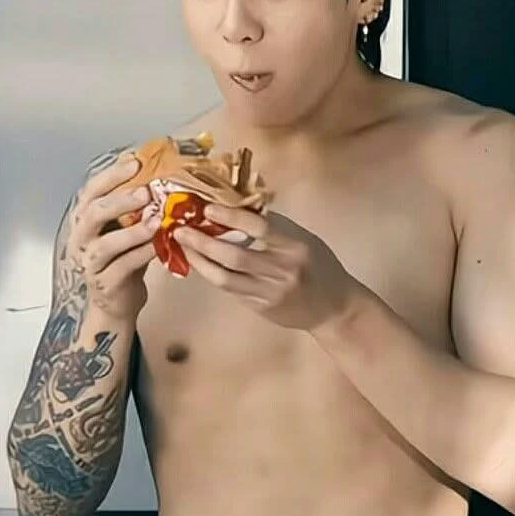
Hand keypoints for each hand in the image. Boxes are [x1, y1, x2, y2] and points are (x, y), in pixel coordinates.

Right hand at [67, 159, 161, 321]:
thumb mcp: (125, 228)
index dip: (111, 175)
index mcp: (85, 219)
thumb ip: (134, 207)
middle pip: (94, 213)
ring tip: (156, 221)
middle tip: (146, 192)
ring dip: (133, 231)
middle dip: (121, 200)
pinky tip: (159, 245)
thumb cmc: (123, 258)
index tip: (135, 163)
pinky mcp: (105, 283)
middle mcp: (81, 238)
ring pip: (106, 243)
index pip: (91, 191)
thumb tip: (156, 173)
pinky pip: (124, 265)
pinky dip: (143, 254)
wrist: (117, 301)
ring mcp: (90, 262)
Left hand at [173, 204, 357, 331]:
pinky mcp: (261, 308)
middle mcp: (282, 271)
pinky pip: (231, 290)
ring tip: (184, 247)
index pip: (259, 228)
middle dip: (203, 242)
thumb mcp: (304, 239)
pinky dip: (213, 275)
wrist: (334, 308)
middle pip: (234, 256)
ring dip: (200, 262)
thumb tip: (238, 206)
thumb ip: (275, 226)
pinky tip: (201, 264)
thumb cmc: (319, 266)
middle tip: (180, 230)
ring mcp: (270, 293)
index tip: (206, 209)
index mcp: (295, 247)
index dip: (230, 217)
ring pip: (226, 278)